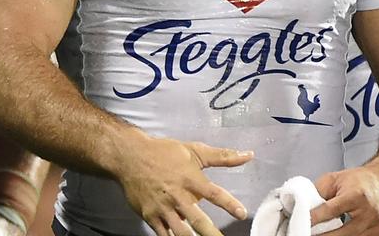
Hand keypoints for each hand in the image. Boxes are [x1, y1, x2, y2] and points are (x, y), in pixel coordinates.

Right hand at [113, 134, 251, 235]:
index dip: (229, 204)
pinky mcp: (151, 216)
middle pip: (197, 219)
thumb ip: (222, 156)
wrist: (130, 157)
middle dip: (211, 233)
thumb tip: (248, 155)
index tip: (242, 214)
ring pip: (180, 231)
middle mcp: (178, 195)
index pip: (214, 193)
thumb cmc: (164, 152)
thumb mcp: (194, 151)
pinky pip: (164, 234)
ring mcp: (163, 208)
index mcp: (190, 179)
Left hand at [308, 166, 378, 235]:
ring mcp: (376, 227)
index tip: (301, 224)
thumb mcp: (336, 179)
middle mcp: (368, 213)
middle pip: (340, 234)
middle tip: (307, 234)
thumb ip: (318, 192)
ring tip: (322, 234)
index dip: (314, 219)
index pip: (330, 210)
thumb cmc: (361, 181)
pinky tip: (338, 235)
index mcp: (356, 195)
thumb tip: (302, 206)